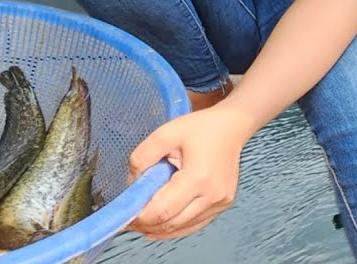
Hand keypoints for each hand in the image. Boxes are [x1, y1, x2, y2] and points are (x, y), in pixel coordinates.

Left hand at [126, 107, 254, 239]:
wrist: (232, 127)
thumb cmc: (201, 128)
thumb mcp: (165, 133)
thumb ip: (142, 157)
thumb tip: (132, 185)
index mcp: (199, 177)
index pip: (162, 211)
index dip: (140, 217)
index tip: (124, 214)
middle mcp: (213, 195)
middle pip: (171, 223)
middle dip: (145, 224)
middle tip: (128, 219)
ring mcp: (220, 202)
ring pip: (181, 228)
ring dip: (158, 228)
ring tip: (141, 221)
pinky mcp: (222, 205)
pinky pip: (193, 225)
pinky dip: (174, 227)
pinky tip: (159, 223)